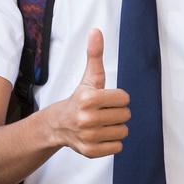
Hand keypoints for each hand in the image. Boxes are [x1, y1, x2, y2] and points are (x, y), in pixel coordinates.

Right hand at [44, 29, 130, 157]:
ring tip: (101, 123)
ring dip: (115, 128)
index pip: (125, 98)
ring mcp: (88, 137)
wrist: (58, 125)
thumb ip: (95, 54)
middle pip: (125, 115)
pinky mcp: (90, 151)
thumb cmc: (79, 99)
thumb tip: (96, 31)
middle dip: (117, 112)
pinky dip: (112, 142)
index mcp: (88, 99)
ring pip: (123, 132)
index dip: (117, 98)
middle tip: (103, 112)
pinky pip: (117, 147)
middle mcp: (87, 119)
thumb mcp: (89, 77)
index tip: (105, 99)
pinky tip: (100, 135)